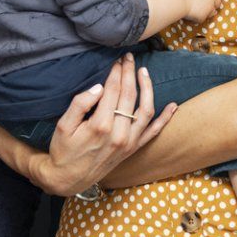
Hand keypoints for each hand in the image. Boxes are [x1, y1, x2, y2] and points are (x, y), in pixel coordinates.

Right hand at [0, 56, 174, 197]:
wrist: (69, 178)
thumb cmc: (63, 150)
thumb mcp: (63, 126)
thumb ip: (79, 104)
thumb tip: (99, 87)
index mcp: (100, 126)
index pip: (112, 90)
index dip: (116, 72)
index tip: (116, 60)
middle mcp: (119, 134)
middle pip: (129, 96)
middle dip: (129, 74)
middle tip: (128, 58)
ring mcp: (129, 142)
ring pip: (145, 110)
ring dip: (147, 88)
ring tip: (144, 71)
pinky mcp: (133, 149)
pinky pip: (153, 132)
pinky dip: (165, 119)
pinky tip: (172, 105)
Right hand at [178, 0, 222, 23]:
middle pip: (218, 1)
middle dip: (213, 4)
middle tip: (205, 5)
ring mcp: (209, 6)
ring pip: (212, 12)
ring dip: (207, 12)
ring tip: (198, 11)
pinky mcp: (204, 16)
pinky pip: (203, 18)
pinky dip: (198, 18)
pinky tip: (192, 15)